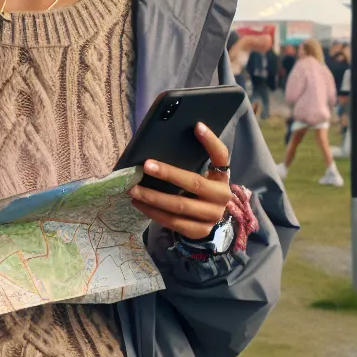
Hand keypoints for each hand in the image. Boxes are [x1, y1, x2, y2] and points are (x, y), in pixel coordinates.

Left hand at [130, 121, 232, 240]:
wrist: (209, 219)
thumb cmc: (198, 190)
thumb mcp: (202, 174)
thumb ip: (190, 160)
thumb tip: (160, 143)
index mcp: (222, 176)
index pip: (221, 155)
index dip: (210, 141)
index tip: (197, 125)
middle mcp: (221, 196)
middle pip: (194, 182)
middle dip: (168, 173)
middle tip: (146, 166)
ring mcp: (212, 216)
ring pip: (180, 206)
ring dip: (153, 197)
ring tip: (133, 189)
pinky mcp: (199, 231)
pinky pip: (173, 222)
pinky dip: (153, 212)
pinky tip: (139, 203)